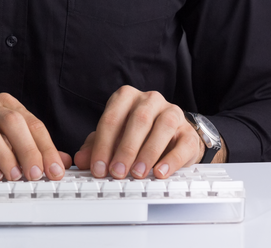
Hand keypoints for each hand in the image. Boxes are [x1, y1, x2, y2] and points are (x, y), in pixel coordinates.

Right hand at [0, 93, 70, 181]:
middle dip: (28, 149)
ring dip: (5, 154)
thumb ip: (34, 150)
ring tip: (14, 176)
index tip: (55, 169)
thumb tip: (64, 162)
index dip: (46, 147)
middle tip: (36, 173)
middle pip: (11, 121)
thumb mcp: (5, 143)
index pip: (31, 122)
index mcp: (2, 106)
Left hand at [74, 86, 214, 179]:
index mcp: (127, 97)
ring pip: (162, 127)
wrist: (172, 137)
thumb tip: (81, 159)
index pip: (112, 118)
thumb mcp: (113, 138)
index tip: (98, 167)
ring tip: (137, 173)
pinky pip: (182, 144)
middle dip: (125, 149)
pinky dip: (171, 160)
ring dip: (148, 153)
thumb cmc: (139, 135)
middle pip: (138, 120)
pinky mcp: (189, 132)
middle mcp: (150, 100)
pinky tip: (160, 172)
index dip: (103, 144)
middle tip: (117, 172)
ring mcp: (172, 113)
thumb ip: (96, 147)